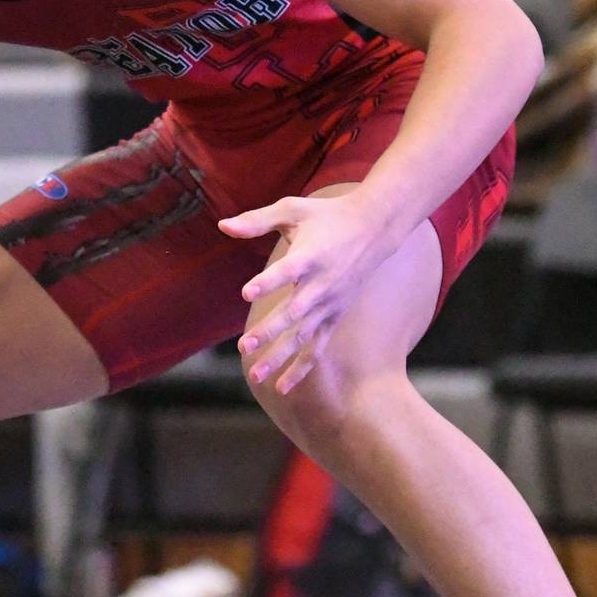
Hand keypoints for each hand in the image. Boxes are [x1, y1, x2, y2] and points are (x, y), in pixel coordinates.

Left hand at [218, 192, 398, 393]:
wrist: (374, 229)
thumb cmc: (327, 216)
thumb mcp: (292, 209)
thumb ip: (257, 220)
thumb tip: (222, 225)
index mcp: (310, 256)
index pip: (287, 271)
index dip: (268, 282)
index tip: (247, 292)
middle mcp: (322, 285)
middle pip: (294, 312)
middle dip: (270, 331)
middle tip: (244, 347)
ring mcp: (330, 304)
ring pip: (304, 336)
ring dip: (280, 357)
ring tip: (256, 375)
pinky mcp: (335, 316)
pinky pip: (318, 347)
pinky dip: (302, 368)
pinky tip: (282, 387)